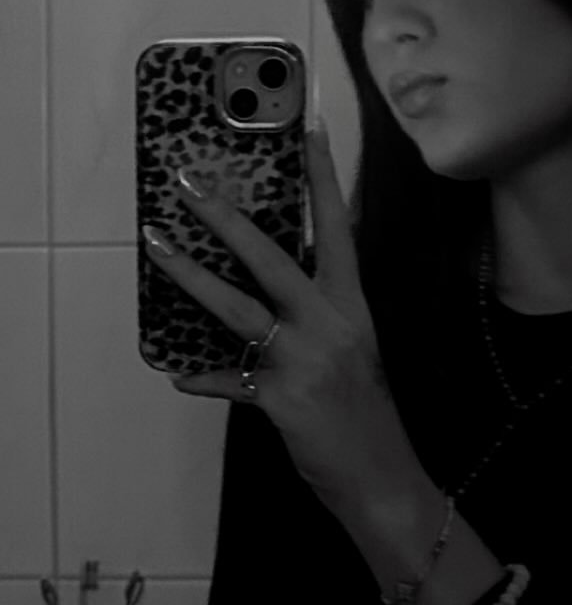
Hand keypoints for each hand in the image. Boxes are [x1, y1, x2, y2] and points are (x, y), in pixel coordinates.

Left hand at [143, 121, 408, 504]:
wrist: (381, 472)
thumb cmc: (370, 407)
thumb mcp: (355, 347)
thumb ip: (322, 313)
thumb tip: (282, 285)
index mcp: (352, 305)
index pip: (338, 229)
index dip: (324, 179)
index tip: (310, 132)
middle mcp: (330, 323)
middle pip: (271, 259)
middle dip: (226, 220)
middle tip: (189, 186)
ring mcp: (304, 359)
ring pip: (238, 309)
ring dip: (192, 277)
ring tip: (157, 247)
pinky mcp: (281, 397)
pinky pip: (231, 380)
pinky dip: (205, 377)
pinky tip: (180, 372)